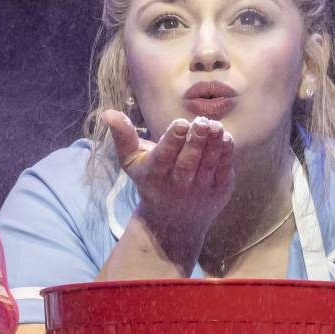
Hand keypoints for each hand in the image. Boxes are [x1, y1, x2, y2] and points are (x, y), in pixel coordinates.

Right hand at [101, 110, 234, 265]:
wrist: (173, 221)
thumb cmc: (151, 181)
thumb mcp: (132, 162)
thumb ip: (123, 136)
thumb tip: (108, 112)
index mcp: (154, 174)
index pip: (164, 157)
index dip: (173, 140)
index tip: (181, 123)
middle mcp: (177, 185)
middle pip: (187, 162)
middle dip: (196, 141)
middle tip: (202, 121)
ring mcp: (200, 191)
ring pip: (207, 165)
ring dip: (213, 145)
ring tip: (216, 126)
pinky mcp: (218, 193)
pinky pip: (223, 171)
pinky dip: (225, 155)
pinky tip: (225, 138)